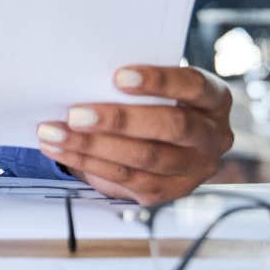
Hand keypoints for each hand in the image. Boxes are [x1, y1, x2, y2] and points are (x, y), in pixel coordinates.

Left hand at [35, 66, 233, 205]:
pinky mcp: (169, 192)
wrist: (165, 139)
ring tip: (55, 133)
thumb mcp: (156, 88)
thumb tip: (83, 77)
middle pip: (171, 127)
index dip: (159, 81)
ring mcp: (194, 169)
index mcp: (214, 100)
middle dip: (119, 120)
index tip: (118, 77)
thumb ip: (134, 84)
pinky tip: (63, 152)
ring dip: (93, 146)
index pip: (194, 86)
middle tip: (75, 114)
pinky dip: (90, 164)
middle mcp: (212, 137)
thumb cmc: (154, 102)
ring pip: (146, 158)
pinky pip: (128, 180)